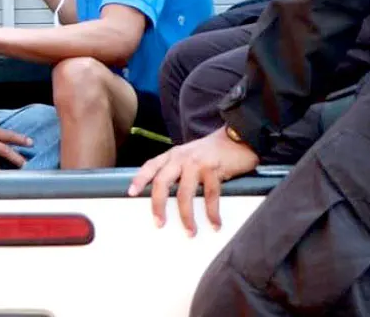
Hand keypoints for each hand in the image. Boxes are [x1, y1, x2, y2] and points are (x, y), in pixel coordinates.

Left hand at [126, 127, 259, 236]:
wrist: (238, 137)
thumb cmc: (213, 151)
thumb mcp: (190, 156)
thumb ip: (177, 169)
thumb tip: (166, 195)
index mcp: (173, 155)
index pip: (150, 166)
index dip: (139, 179)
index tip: (131, 193)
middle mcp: (181, 157)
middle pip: (162, 182)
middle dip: (158, 205)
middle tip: (159, 223)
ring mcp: (197, 163)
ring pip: (184, 194)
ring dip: (186, 216)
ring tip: (190, 232)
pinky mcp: (214, 170)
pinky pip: (210, 196)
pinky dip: (212, 213)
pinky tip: (214, 224)